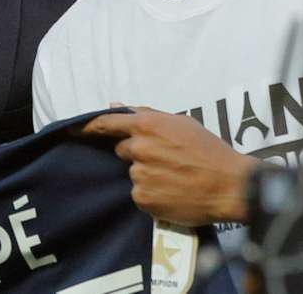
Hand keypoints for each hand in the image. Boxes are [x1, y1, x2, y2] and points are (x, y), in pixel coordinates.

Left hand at [82, 107, 256, 225]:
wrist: (229, 185)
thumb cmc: (209, 151)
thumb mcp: (181, 123)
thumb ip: (145, 113)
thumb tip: (115, 105)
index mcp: (148, 125)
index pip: (107, 123)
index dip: (88, 126)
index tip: (73, 129)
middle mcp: (139, 148)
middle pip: (124, 150)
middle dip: (139, 153)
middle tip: (166, 159)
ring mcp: (139, 174)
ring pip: (134, 172)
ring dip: (148, 174)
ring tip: (174, 177)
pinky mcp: (143, 198)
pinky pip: (140, 193)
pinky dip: (152, 193)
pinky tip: (172, 191)